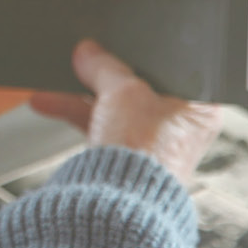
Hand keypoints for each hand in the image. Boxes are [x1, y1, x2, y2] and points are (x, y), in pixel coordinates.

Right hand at [30, 40, 222, 185]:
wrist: (119, 205)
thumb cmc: (143, 154)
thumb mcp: (123, 91)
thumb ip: (104, 66)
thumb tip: (89, 52)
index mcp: (199, 108)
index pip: (174, 68)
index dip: (146, 52)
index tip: (121, 41)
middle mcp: (180, 128)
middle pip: (141, 86)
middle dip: (107, 73)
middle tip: (89, 55)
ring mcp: (152, 146)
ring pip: (116, 107)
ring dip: (84, 93)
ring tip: (60, 75)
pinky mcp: (126, 161)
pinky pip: (102, 127)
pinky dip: (77, 115)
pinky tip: (48, 102)